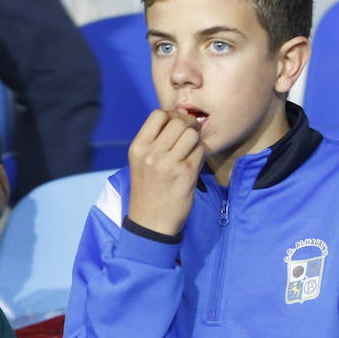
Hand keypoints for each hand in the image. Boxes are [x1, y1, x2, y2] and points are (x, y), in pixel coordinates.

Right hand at [126, 109, 205, 236]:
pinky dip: (201, 154)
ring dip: (196, 140)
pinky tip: (194, 164)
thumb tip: (181, 118)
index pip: (158, 114)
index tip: (177, 126)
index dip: (172, 116)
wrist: (150, 223)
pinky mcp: (185, 172)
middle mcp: (150, 153)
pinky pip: (200, 150)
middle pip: (178, 121)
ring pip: (192, 133)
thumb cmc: (148, 191)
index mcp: (137, 148)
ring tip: (191, 151)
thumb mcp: (141, 163)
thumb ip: (155, 141)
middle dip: (188, 125)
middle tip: (191, 136)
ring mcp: (168, 163)